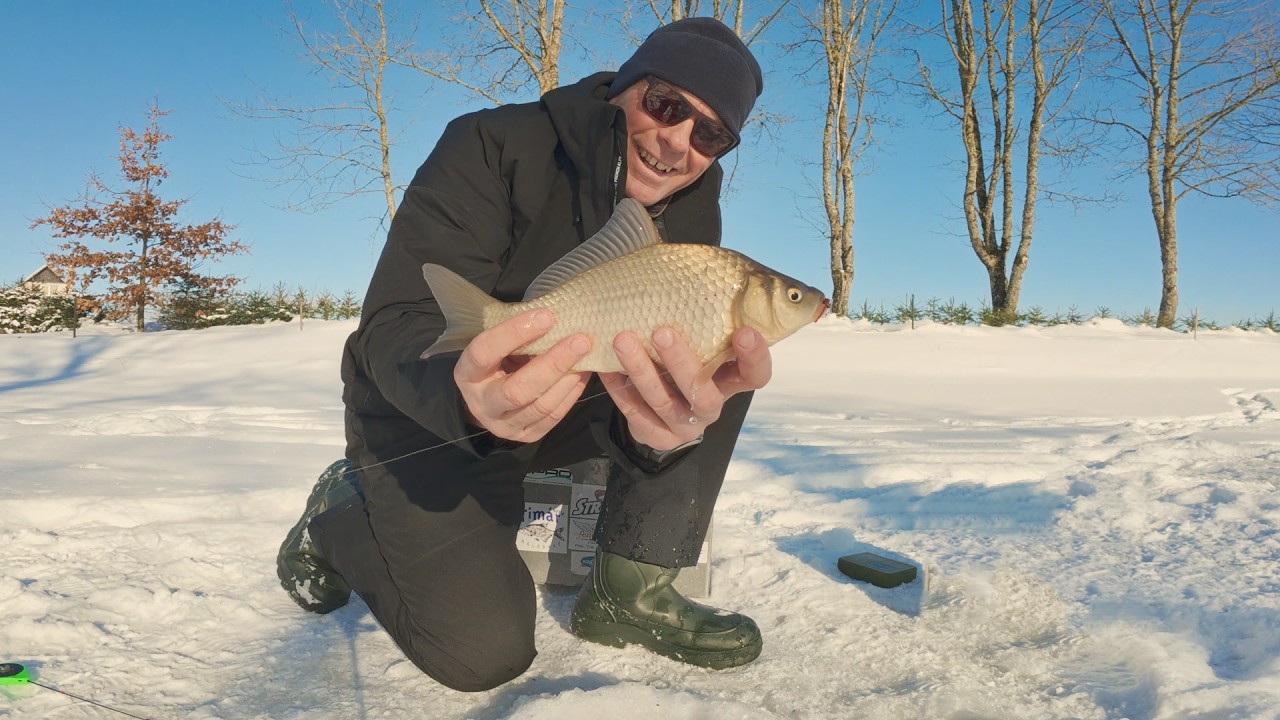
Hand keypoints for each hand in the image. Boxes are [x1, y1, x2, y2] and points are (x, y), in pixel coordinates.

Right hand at [453, 309, 592, 442]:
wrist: (489, 399)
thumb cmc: (497, 360)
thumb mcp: (496, 345)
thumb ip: (515, 334)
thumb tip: (555, 313)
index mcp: (467, 374)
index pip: (484, 353)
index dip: (512, 333)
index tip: (546, 316)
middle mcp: (482, 404)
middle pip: (517, 390)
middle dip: (552, 363)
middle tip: (580, 340)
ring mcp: (503, 424)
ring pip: (539, 406)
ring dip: (567, 379)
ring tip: (585, 356)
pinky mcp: (525, 435)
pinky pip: (552, 417)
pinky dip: (571, 394)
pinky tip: (582, 374)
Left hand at [599, 326, 771, 451]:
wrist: (661, 411)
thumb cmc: (684, 361)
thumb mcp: (699, 344)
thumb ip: (703, 321)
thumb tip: (694, 269)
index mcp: (729, 381)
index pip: (755, 375)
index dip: (754, 357)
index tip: (744, 331)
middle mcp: (710, 406)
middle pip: (703, 393)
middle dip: (682, 362)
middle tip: (662, 331)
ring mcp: (684, 426)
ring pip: (663, 402)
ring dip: (642, 371)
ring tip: (622, 341)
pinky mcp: (657, 437)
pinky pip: (635, 413)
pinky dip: (620, 388)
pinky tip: (606, 365)